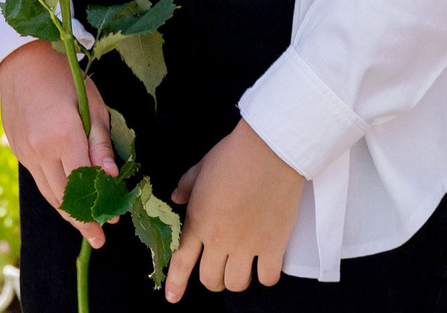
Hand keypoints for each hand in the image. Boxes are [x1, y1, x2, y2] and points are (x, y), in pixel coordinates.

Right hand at [0, 42, 117, 247]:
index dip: (97, 205)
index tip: (112, 219)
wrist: (23, 61)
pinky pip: (38, 180)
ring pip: (48, 193)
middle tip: (99, 236)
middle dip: (82, 220)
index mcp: (62, 135)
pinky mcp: (17, 151)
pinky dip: (55, 193)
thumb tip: (110, 177)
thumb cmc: (65, 76)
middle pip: (62, 196)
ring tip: (84, 227)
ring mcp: (25, 152)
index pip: (83, 182)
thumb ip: (100, 143)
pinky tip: (68, 200)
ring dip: (67, 213)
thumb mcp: (92, 105)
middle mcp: (40, 149)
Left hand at [165, 120, 302, 301]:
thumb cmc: (234, 154)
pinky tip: (266, 264)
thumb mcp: (202, 167)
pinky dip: (266, 275)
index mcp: (198, 221)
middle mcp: (220, 239)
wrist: (270, 149)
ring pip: (236, 283)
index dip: (176, 283)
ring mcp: (247, 245)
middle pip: (211, 280)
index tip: (173, 297)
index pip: (182, 261)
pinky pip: (267, 278)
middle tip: (220, 268)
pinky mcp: (273, 245)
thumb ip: (186, 186)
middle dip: (213, 279)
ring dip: (237, 278)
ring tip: (243, 266)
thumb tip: (176, 198)